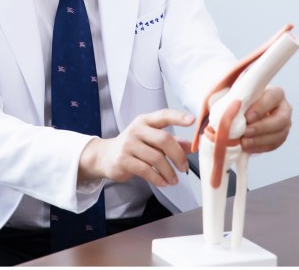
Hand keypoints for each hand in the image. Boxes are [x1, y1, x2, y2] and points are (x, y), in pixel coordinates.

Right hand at [78, 109, 193, 187]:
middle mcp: (137, 130)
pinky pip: (146, 170)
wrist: (105, 156)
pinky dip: (158, 178)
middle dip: (178, 156)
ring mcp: (128, 144)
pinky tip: (163, 182)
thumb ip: (172, 142)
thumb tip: (192, 146)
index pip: (164, 115)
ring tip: (174, 180)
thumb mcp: (151, 140)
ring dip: (169, 172)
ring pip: (157, 158)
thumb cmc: (133, 146)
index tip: (193, 121)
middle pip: (164, 140)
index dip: (179, 117)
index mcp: (145, 121)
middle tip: (184, 168)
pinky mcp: (123, 160)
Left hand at [241, 85, 291, 152]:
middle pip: (281, 119)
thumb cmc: (241, 98)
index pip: (273, 98)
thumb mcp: (239, 94)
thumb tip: (230, 110)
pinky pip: (274, 145)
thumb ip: (236, 98)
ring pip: (279, 134)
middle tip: (245, 132)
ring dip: (260, 140)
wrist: (245, 109)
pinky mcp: (281, 136)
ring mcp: (285, 124)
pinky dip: (259, 147)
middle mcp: (284, 108)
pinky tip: (247, 148)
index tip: (246, 117)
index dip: (260, 108)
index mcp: (276, 93)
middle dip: (262, 127)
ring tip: (244, 143)